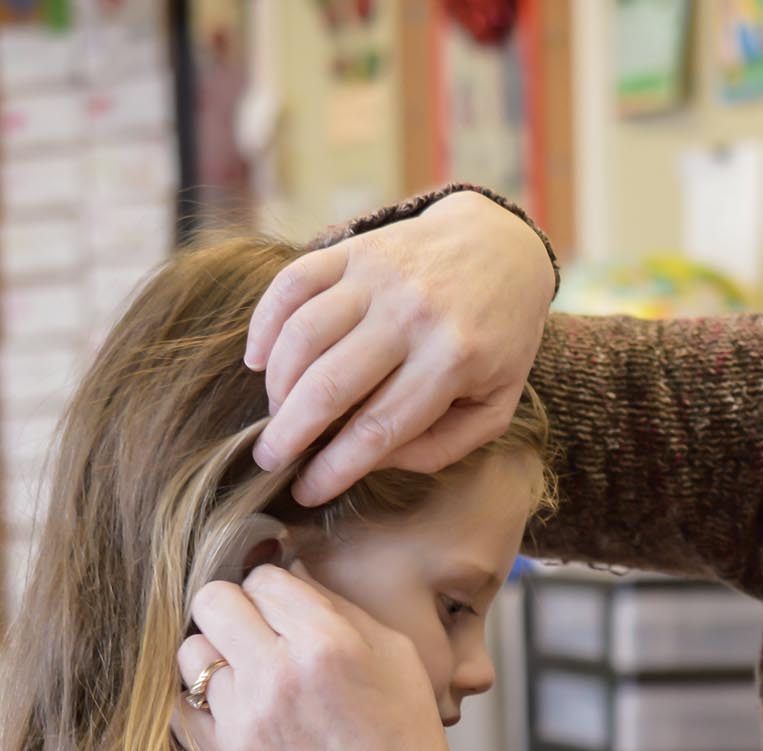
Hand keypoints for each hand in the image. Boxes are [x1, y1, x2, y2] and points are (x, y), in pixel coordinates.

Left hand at [174, 561, 523, 750]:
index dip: (276, 591)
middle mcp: (279, 673)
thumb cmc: (405, 732)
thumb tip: (288, 571)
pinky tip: (235, 707)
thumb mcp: (395, 652)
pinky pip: (181, 704)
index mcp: (327, 641)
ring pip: (191, 651)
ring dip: (217, 656)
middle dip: (235, 610)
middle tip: (256, 634)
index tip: (287, 613)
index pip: (263, 578)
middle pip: (212, 600)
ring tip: (249, 677)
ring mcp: (245, 718)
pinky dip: (203, 699)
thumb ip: (337, 606)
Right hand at [247, 191, 556, 504]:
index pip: (377, 430)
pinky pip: (291, 284)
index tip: (307, 491)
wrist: (502, 248)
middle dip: (289, 435)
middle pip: (329, 387)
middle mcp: (413, 314)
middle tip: (270, 459)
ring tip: (278, 412)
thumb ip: (441, 445)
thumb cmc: (497, 340)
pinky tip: (259, 360)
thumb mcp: (495, 405)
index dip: (334, 469)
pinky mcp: (355, 248)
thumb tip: (373, 459)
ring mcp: (381, 276)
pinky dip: (264, 325)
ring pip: (302, 336)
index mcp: (454, 361)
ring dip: (278, 384)